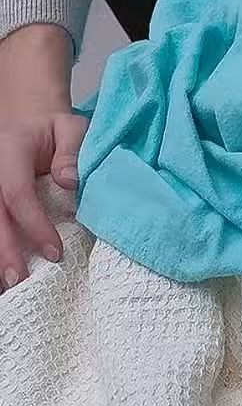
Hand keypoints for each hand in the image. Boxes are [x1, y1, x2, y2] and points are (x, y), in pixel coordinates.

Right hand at [0, 25, 87, 288]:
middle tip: (20, 280)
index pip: (17, 193)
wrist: (28, 120)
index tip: (55, 251)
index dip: (34, 225)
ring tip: (8, 285)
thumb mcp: (71, 127)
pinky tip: (4, 271)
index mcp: (11, 150)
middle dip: (5, 251)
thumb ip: (72, 151)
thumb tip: (69, 181)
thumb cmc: (53, 127)